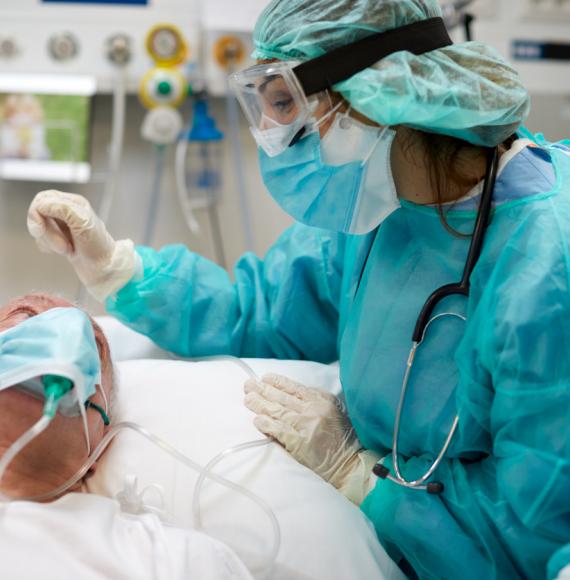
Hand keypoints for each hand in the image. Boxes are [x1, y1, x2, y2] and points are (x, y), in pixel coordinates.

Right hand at [27, 190, 137, 301]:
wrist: (103, 268)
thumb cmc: (98, 246)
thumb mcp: (82, 221)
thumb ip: (61, 208)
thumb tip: (41, 205)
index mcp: (73, 203)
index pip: (42, 199)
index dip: (38, 214)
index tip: (40, 229)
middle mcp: (67, 212)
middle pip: (38, 214)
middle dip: (47, 232)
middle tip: (62, 245)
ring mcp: (62, 226)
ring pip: (39, 228)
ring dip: (50, 241)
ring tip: (67, 248)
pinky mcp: (59, 239)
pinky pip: (42, 240)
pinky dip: (50, 248)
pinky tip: (65, 251)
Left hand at [244, 374, 378, 504]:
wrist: (350, 463)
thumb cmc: (343, 437)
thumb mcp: (334, 409)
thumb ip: (316, 399)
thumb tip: (291, 391)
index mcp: (321, 399)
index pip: (294, 387)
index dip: (277, 381)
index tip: (264, 378)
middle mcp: (313, 409)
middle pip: (282, 397)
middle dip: (262, 390)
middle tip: (248, 385)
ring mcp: (306, 425)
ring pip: (277, 411)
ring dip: (260, 404)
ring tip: (247, 399)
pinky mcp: (300, 443)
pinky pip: (279, 431)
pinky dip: (266, 425)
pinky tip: (256, 420)